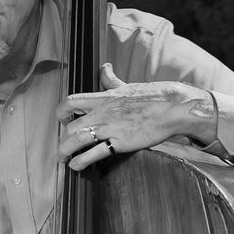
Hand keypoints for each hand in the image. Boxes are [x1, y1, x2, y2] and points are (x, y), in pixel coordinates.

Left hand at [56, 63, 216, 171]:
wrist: (172, 108)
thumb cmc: (152, 96)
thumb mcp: (127, 85)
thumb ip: (111, 79)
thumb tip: (104, 67)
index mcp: (104, 98)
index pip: (72, 102)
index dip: (61, 112)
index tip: (60, 120)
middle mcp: (103, 112)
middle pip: (71, 126)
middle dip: (61, 138)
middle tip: (62, 146)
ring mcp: (111, 128)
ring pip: (77, 140)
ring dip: (65, 151)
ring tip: (63, 159)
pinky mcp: (121, 142)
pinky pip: (95, 153)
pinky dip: (81, 161)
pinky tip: (76, 166)